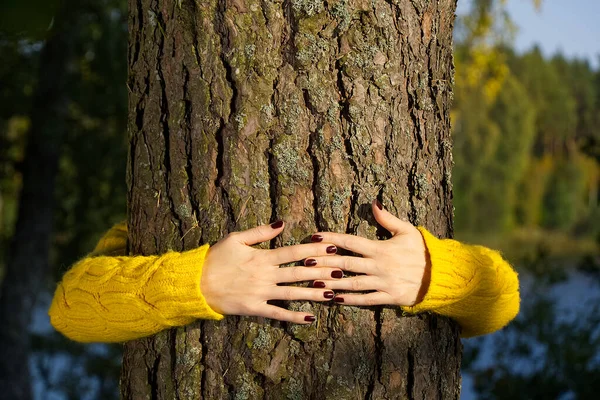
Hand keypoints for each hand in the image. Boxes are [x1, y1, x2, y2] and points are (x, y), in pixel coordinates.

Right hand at [201, 221, 341, 323]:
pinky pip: (277, 313)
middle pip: (299, 273)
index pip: (294, 252)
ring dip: (313, 294)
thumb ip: (260, 232)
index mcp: (262, 257)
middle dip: (321, 271)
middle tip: (342, 271)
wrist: (195, 283)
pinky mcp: (254, 308)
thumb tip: (282, 222)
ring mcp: (261, 293)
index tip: (332, 247)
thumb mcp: (236, 239)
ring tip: (333, 293)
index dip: (314, 249)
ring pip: (292, 294)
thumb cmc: (215, 258)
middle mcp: (265, 275)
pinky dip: (293, 316)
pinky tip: (310, 318)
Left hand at [305, 200, 430, 306]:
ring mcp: (383, 283)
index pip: (351, 241)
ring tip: (312, 283)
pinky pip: (365, 299)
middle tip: (304, 261)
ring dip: (331, 283)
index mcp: (381, 248)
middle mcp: (379, 266)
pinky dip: (349, 300)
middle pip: (345, 262)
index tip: (314, 237)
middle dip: (323, 262)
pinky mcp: (388, 298)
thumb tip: (374, 203)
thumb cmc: (423, 251)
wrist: (442, 276)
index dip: (331, 238)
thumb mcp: (408, 231)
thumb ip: (388, 219)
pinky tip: (333, 299)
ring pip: (352, 283)